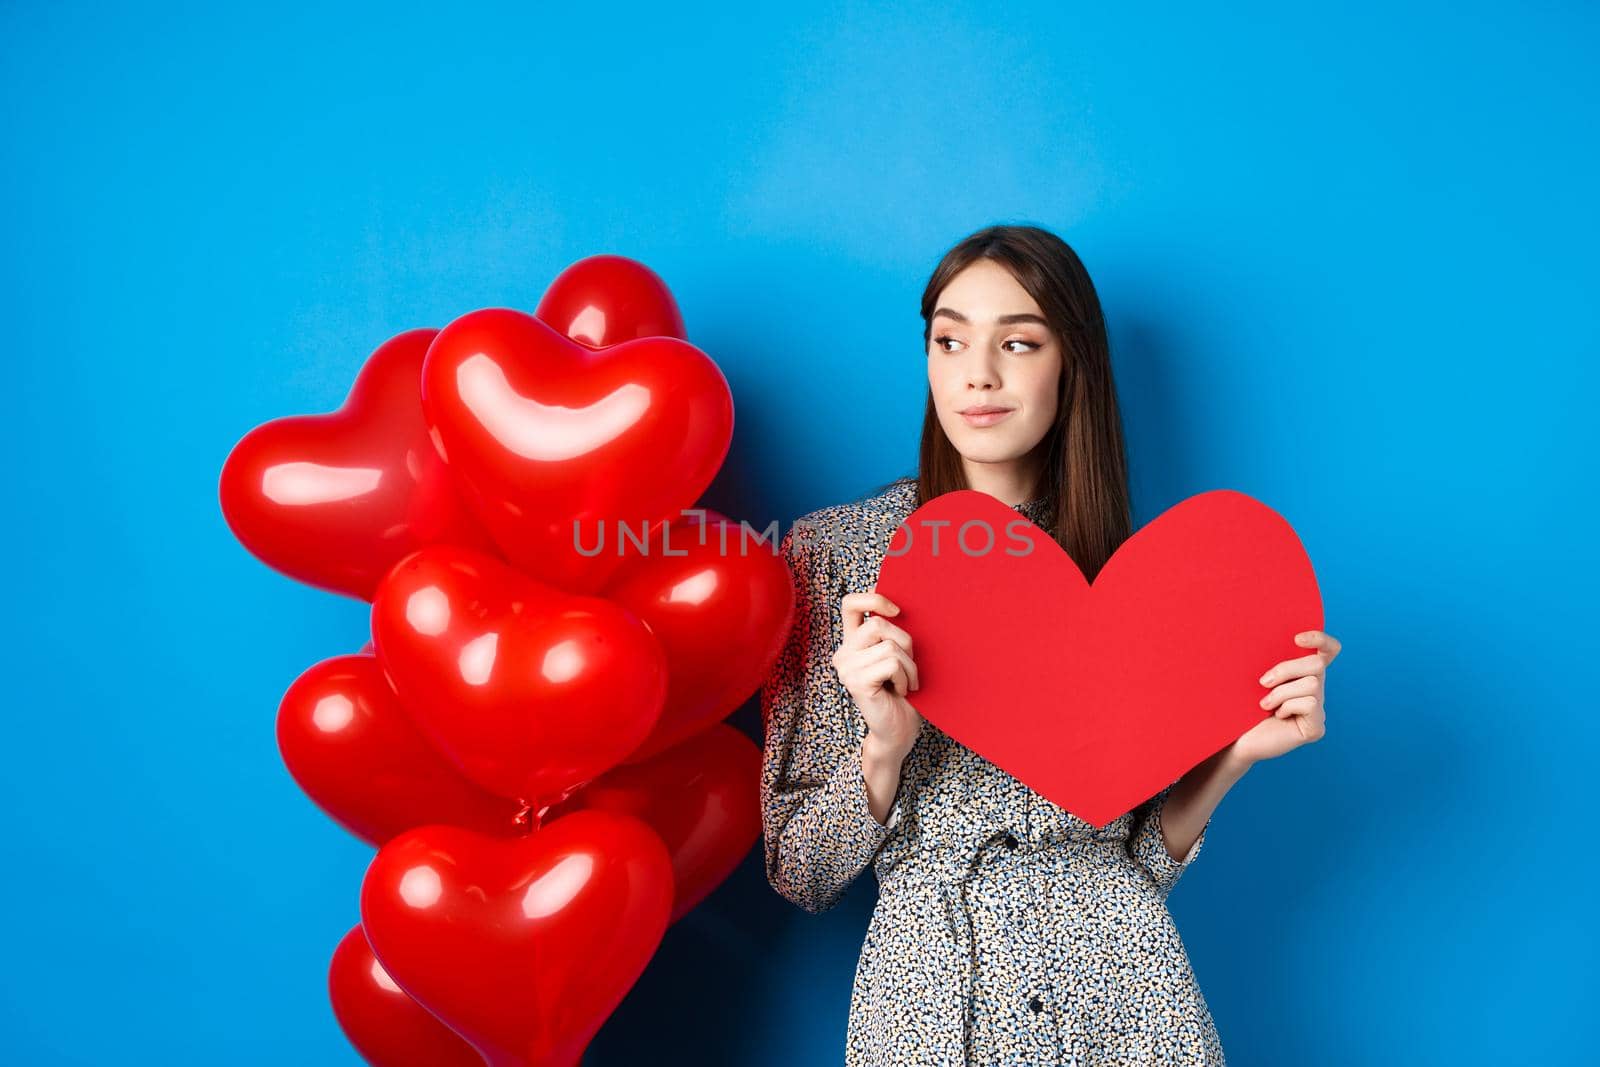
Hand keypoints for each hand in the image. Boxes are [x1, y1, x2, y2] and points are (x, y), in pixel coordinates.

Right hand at [832, 590, 923, 759]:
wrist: (899, 731)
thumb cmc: (903, 693)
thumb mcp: (900, 656)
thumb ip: (894, 632)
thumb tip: (904, 607)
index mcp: (853, 643)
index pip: (850, 604)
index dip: (874, 598)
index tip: (897, 611)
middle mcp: (844, 653)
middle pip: (877, 623)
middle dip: (905, 642)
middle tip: (909, 665)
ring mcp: (847, 668)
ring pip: (889, 646)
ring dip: (909, 666)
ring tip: (906, 682)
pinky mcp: (856, 682)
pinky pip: (891, 663)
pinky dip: (905, 677)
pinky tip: (901, 691)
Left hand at [1226, 629, 1340, 766]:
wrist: (1234, 737)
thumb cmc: (1241, 704)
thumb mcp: (1255, 677)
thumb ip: (1270, 660)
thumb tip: (1267, 635)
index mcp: (1303, 674)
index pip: (1328, 651)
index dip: (1321, 640)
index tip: (1296, 638)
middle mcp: (1315, 691)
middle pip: (1317, 665)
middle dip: (1287, 669)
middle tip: (1263, 682)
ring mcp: (1318, 711)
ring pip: (1312, 684)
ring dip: (1281, 692)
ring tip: (1264, 704)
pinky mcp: (1316, 728)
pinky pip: (1310, 704)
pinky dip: (1287, 706)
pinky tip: (1277, 716)